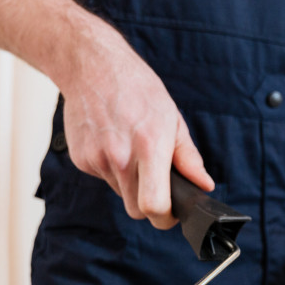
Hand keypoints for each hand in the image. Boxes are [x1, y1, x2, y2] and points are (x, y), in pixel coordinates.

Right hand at [58, 17, 213, 228]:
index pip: (154, 206)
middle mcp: (120, 158)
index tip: (171, 214)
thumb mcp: (173, 119)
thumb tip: (204, 184)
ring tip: (133, 150)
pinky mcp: (81, 159)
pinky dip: (113, 169)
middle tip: (158, 187)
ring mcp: (97, 160)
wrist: (91, 66)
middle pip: (136, 210)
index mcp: (149, 147)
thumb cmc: (137, 89)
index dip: (164, 218)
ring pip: (120, 193)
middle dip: (150, 205)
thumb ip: (188, 158)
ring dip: (131, 183)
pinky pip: (104, 178)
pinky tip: (114, 143)